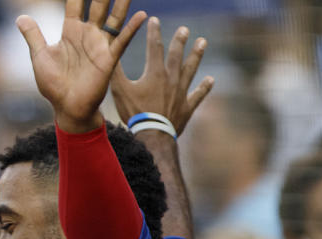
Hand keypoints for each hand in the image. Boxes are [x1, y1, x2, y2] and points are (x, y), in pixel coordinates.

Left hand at [17, 0, 146, 131]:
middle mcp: (88, 33)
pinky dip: (131, 28)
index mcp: (70, 30)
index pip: (76, 3)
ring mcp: (100, 44)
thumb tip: (20, 16)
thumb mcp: (39, 56)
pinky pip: (121, 41)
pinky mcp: (108, 59)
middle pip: (98, 5)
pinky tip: (142, 15)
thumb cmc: (53, 84)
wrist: (66, 107)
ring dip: (121, 3)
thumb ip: (33, 35)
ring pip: (114, 18)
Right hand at [110, 18, 213, 134]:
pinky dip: (205, 87)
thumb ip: (116, 71)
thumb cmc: (134, 113)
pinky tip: (211, 80)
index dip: (154, 32)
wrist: (153, 134)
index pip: (154, 47)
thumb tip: (111, 53)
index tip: (154, 20)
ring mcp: (181, 92)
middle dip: (180, 41)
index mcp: (155, 73)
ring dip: (197, 55)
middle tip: (185, 30)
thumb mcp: (120, 90)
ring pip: (191, 69)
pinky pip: (198, 94)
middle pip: (177, 55)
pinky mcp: (187, 106)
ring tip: (203, 42)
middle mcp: (171, 78)